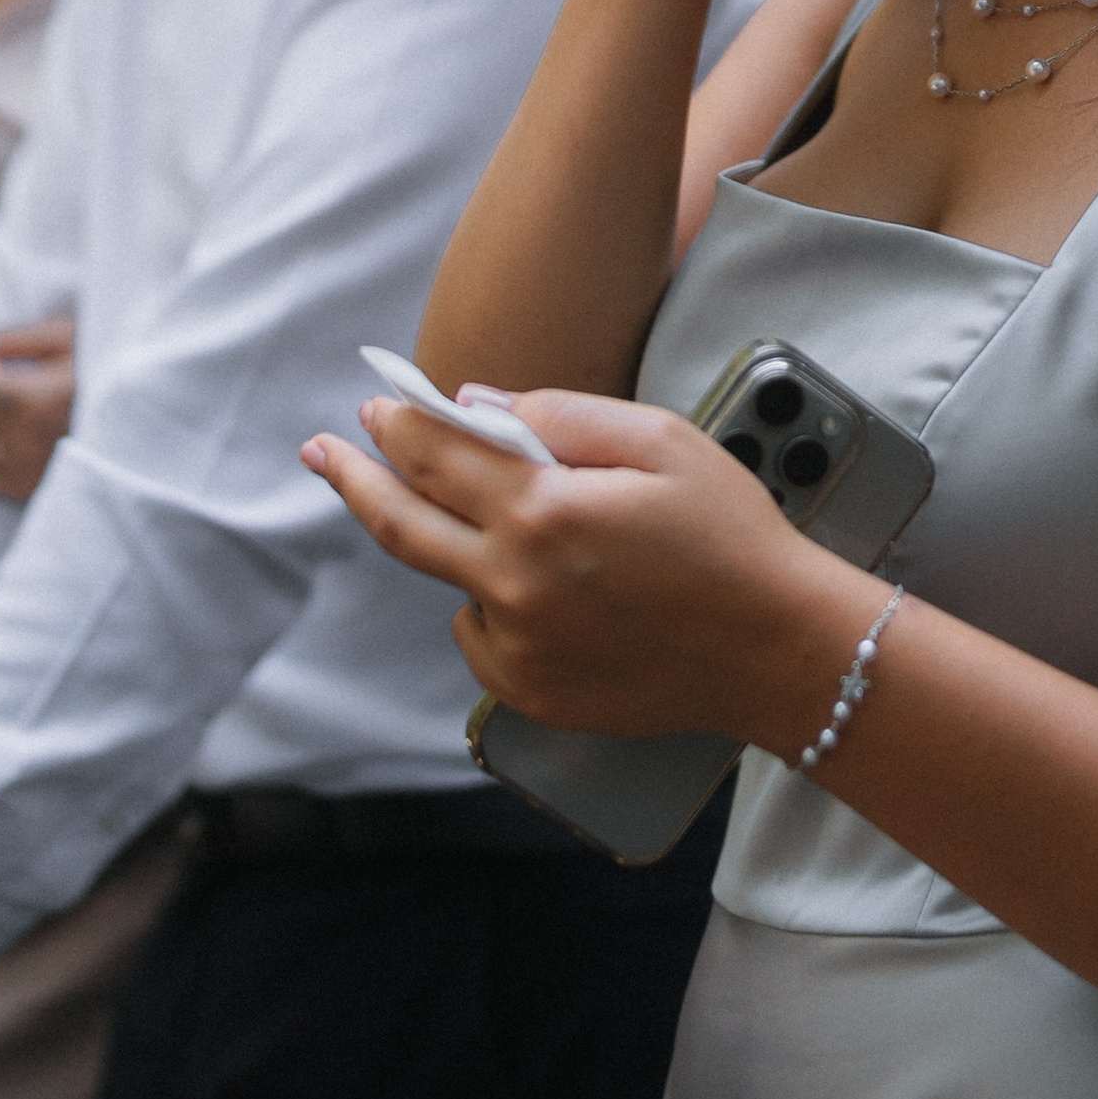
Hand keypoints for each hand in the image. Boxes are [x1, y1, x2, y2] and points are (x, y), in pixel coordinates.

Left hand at [301, 386, 866, 752]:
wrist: (775, 647)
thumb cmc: (729, 534)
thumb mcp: (661, 440)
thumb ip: (560, 413)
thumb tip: (474, 405)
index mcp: (543, 511)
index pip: (437, 454)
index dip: (400, 423)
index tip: (376, 405)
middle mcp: (515, 583)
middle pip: (402, 524)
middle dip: (354, 480)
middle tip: (322, 452)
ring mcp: (518, 647)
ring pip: (454, 583)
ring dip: (469, 550)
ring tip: (544, 541)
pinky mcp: (531, 693)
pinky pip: (485, 638)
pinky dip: (502, 608)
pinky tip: (564, 599)